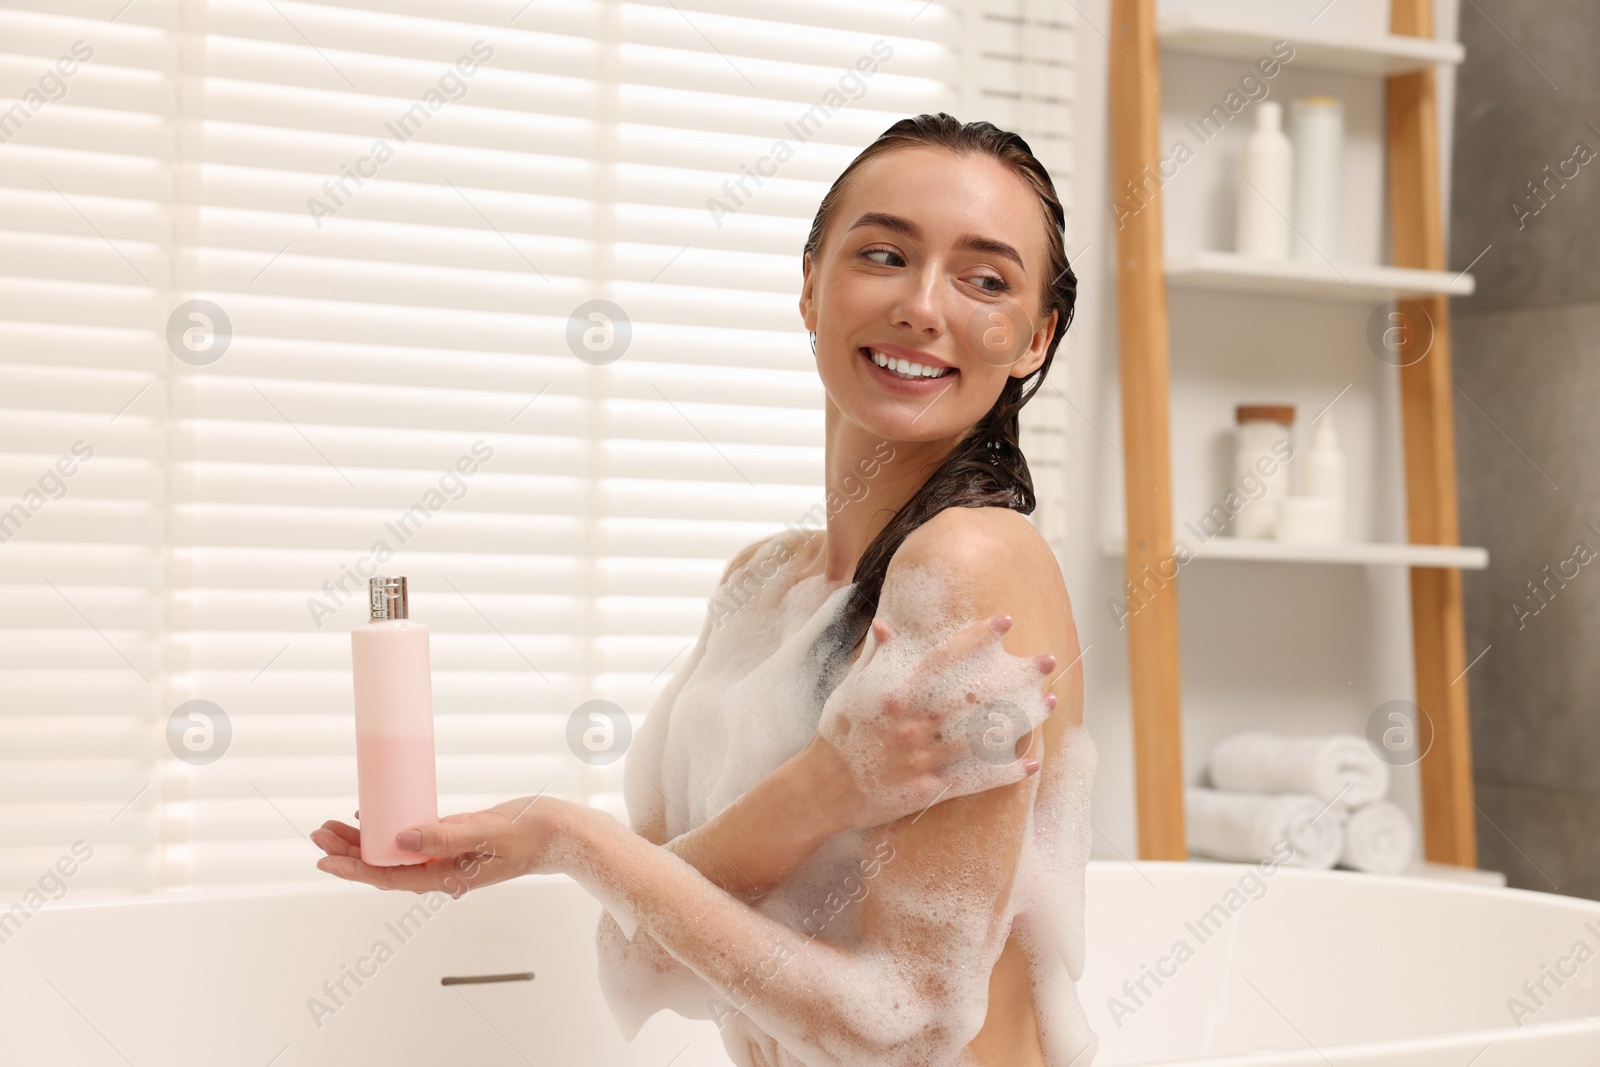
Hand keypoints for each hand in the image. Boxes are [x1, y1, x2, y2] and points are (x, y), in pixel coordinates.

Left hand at [312, 795, 579, 895]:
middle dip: (348, 852)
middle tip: (317, 834)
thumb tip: (400, 838)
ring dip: (363, 841)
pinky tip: (374, 817)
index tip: (324, 858)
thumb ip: (444, 836)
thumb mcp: (487, 832)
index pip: (389, 877)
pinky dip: (390, 829)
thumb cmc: (531, 834)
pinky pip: (414, 839)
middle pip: (384, 866)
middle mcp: (442, 870)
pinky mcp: (456, 839)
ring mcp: (448, 856)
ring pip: (395, 853)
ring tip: (332, 827)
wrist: (562, 832)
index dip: (353, 868)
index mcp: (447, 876)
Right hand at [810, 612, 1055, 831]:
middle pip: (972, 694)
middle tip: (1047, 660)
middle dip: (1013, 675)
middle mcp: (911, 724)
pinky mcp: (927, 790)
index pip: (943, 659)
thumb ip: (876, 660)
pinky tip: (1030, 761)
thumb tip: (885, 626)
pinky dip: (1002, 772)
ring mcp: (921, 759)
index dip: (976, 638)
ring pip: (980, 735)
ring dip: (1019, 719)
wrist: (820, 789)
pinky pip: (972, 780)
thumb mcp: (851, 689)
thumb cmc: (836, 734)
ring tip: (1049, 704)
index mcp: (894, 694)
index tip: (1005, 622)